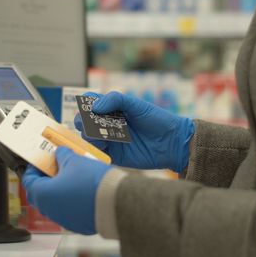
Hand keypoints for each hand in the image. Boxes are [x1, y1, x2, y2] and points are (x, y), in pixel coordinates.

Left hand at [21, 147, 111, 234]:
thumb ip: (62, 155)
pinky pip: (68, 210)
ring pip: (54, 202)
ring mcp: (63, 219)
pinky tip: (81, 189)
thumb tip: (59, 153)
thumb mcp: (74, 161)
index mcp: (43, 194)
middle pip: (40, 192)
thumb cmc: (92, 183)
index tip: (41, 160)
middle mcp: (50, 209)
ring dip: (58, 189)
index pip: (28, 180)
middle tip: (55, 167)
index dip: (34, 167)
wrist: (115, 202)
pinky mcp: (77, 224)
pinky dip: (70, 200)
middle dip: (45, 179)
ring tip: (71, 176)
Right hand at [75, 91, 193, 172]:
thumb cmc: (157, 120)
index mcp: (112, 109)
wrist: (172, 143)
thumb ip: (116, 100)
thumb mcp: (137, 105)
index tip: (88, 106)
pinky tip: (104, 145)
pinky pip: (98, 153)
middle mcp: (107, 124)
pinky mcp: (113, 155)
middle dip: (82, 121)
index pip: (90, 103)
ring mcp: (109, 140)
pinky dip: (96, 149)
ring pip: (88, 137)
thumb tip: (94, 106)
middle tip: (88, 122)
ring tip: (100, 135)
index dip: (85, 103)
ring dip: (89, 135)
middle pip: (84, 121)